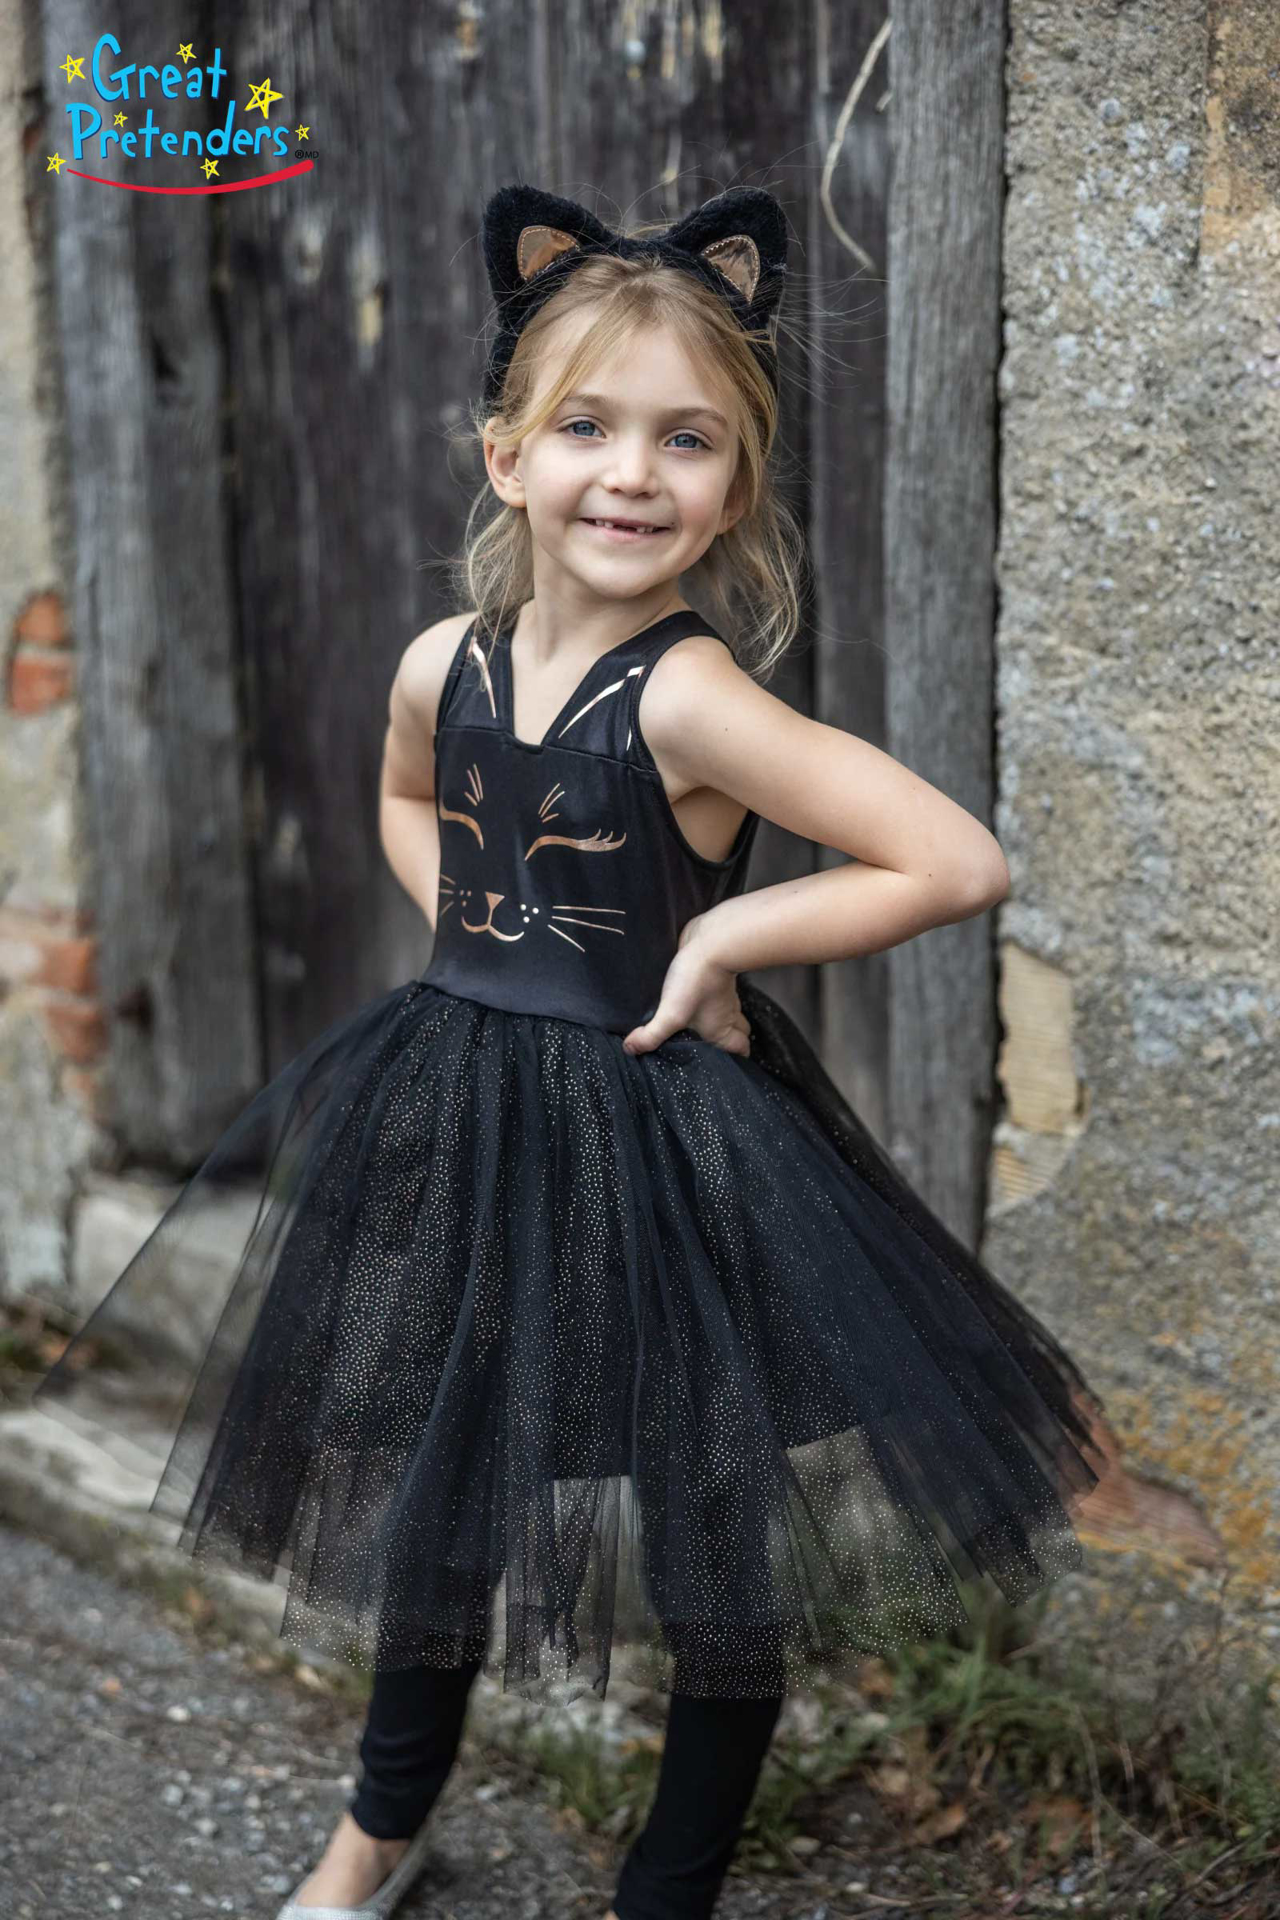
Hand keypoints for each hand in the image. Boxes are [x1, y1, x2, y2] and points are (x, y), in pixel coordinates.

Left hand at [621, 913, 750, 1057]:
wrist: (711, 941)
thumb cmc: (697, 981)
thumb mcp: (671, 1014)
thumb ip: (651, 1035)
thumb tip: (631, 1049)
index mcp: (719, 1029)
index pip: (740, 1049)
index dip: (736, 1058)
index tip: (724, 1063)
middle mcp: (725, 1013)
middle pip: (739, 1031)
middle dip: (730, 1039)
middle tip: (709, 1044)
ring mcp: (723, 993)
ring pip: (729, 1010)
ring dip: (718, 1017)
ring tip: (695, 1023)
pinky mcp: (713, 975)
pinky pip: (717, 991)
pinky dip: (709, 997)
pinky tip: (689, 996)